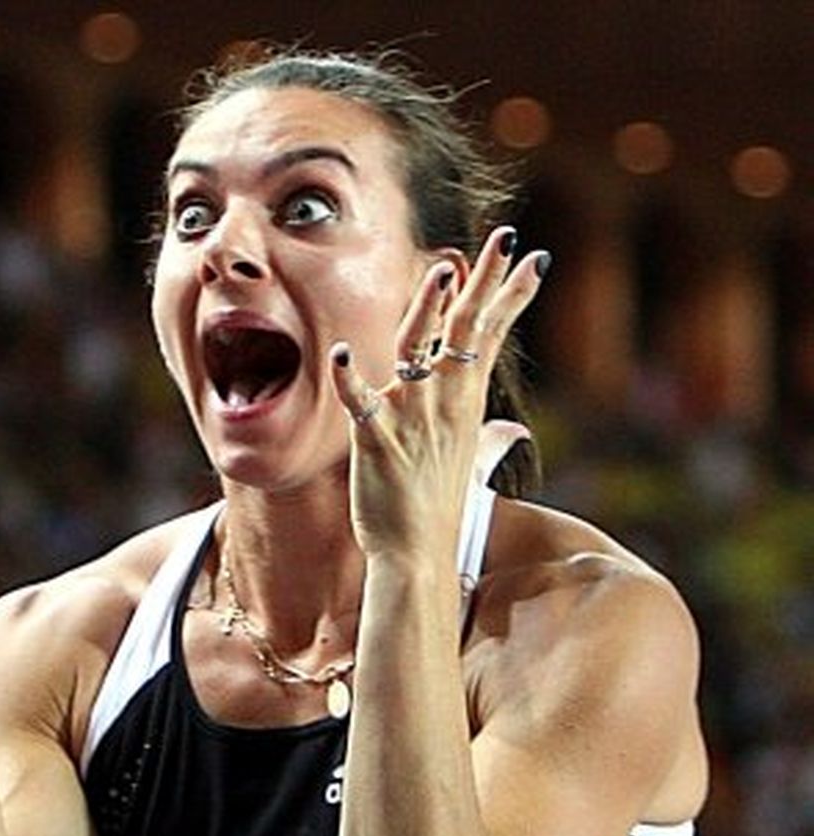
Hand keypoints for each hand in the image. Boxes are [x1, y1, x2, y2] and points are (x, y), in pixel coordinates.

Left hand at [329, 226, 547, 559]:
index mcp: (463, 402)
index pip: (490, 336)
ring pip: (420, 354)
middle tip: (507, 240)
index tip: (533, 257)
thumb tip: (502, 422)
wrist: (417, 556)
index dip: (510, 295)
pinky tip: (342, 356)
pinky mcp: (376, 444)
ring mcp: (411, 421)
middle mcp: (443, 404)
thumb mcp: (463, 455)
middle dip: (487, 283)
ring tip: (443, 271)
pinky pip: (362, 406)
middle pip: (467, 331)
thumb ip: (473, 425)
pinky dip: (352, 381)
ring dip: (430, 312)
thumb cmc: (434, 506)